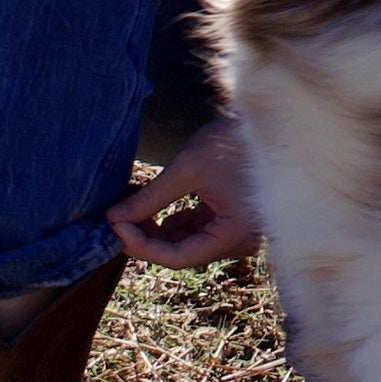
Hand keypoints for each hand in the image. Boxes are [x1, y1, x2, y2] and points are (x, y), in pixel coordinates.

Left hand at [106, 115, 259, 268]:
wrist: (267, 124)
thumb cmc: (232, 142)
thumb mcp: (186, 169)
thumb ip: (149, 198)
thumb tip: (113, 217)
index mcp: (232, 235)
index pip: (177, 257)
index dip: (141, 244)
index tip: (115, 223)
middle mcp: (238, 243)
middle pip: (181, 253)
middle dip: (147, 238)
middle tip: (117, 217)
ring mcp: (236, 233)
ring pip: (187, 244)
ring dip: (158, 232)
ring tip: (132, 210)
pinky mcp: (232, 221)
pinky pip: (198, 232)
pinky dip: (176, 223)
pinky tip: (155, 209)